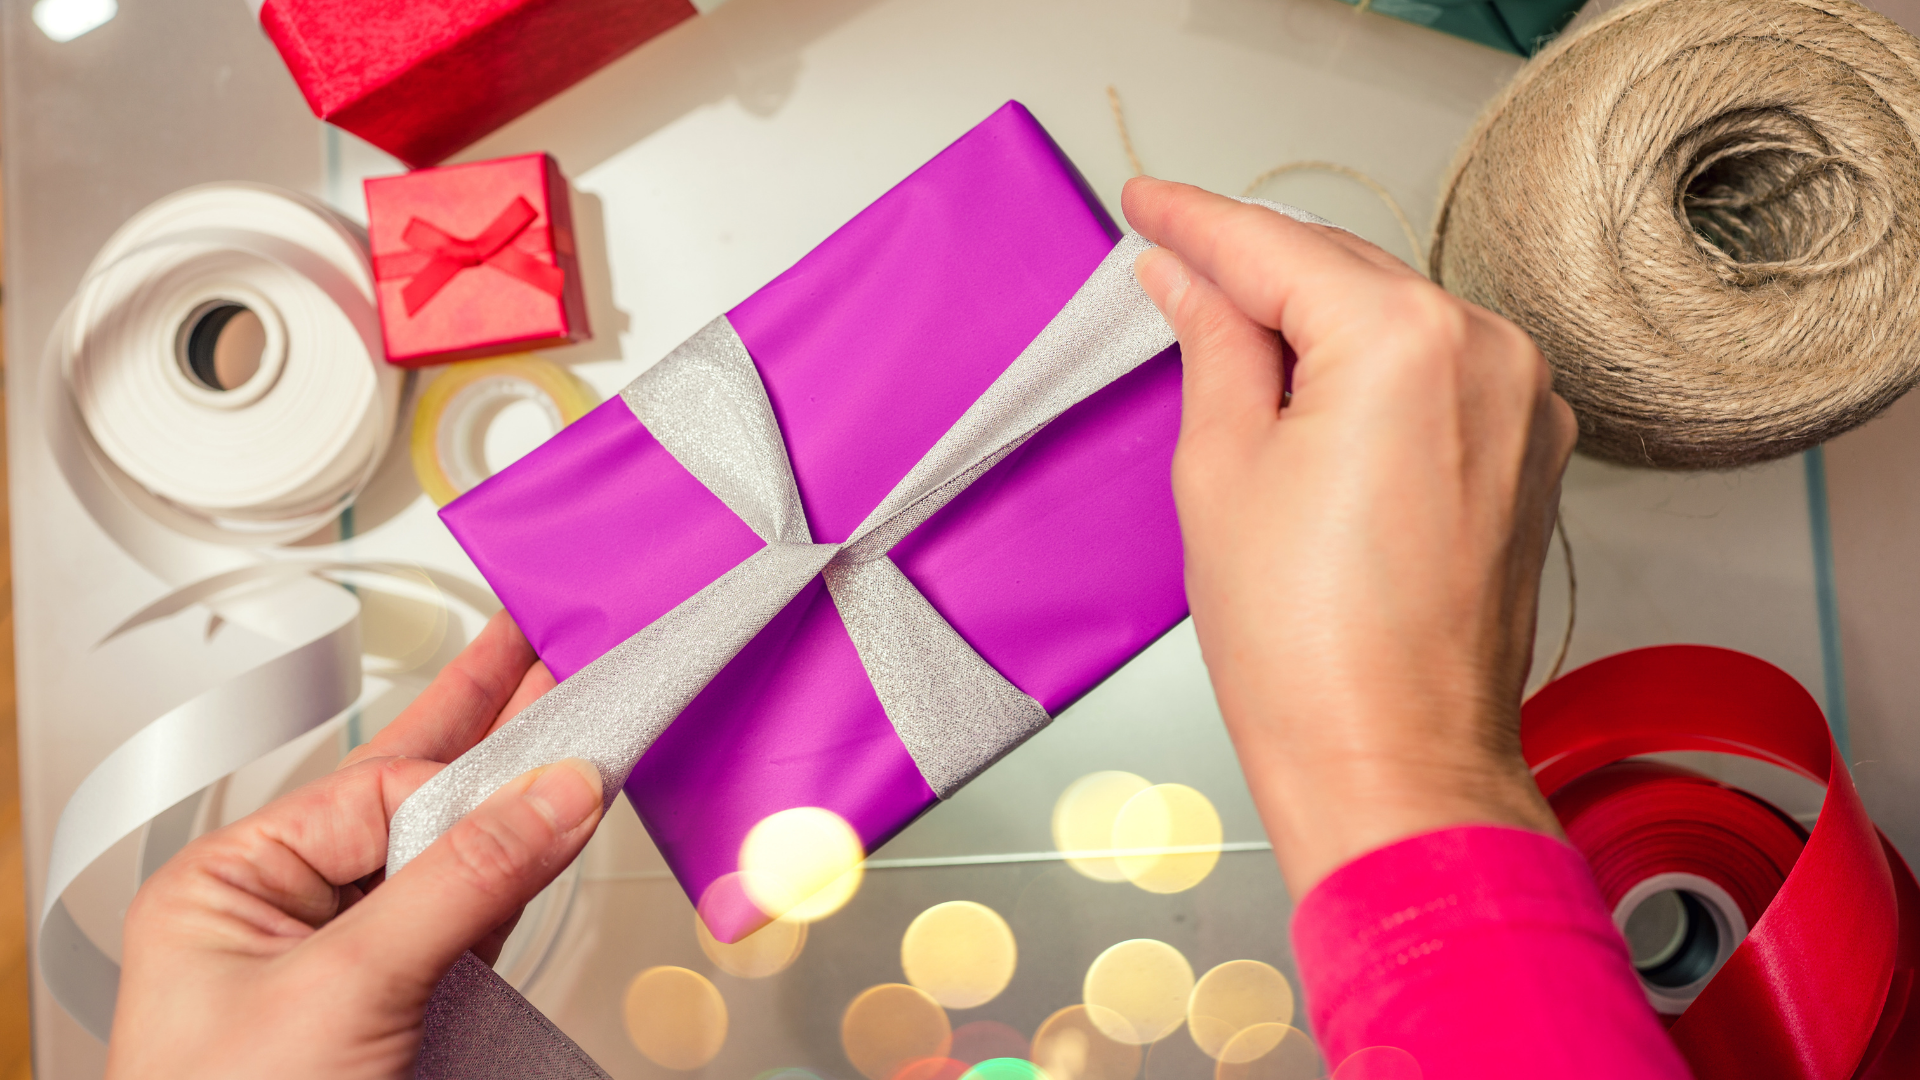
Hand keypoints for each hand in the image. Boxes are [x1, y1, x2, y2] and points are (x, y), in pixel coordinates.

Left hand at [107, 611, 603, 1079]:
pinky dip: (517, 876)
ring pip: (446, 855)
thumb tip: (551, 793)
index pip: (379, 796)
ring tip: (559, 711)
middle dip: (482, 725)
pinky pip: (466, 918)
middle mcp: (283, 914)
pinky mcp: (396, 1007)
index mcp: (230, 890)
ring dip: (512, 795)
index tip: (560, 740)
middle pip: (407, 798)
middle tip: (540, 644)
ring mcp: (342, 961)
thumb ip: (459, 880)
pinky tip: (546, 824)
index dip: (472, 774)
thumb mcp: (344, 990)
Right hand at [1124, 178, 1575, 896]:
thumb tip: (1190, 279)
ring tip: (1225, 327)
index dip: (1197, 221)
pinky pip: (1437, 370)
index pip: (1277, 248)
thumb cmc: (1310, 651)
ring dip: (1312, 313)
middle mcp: (1490, 356)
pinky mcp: (1530, 453)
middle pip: (1345, 270)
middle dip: (1254, 264)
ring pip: (1396, 316)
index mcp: (1409, 343)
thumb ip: (1213, 344)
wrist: (1393, 763)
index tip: (1149, 203)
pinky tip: (1308, 380)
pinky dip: (1369, 362)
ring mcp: (1525, 405)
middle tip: (1169, 255)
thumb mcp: (1222, 468)